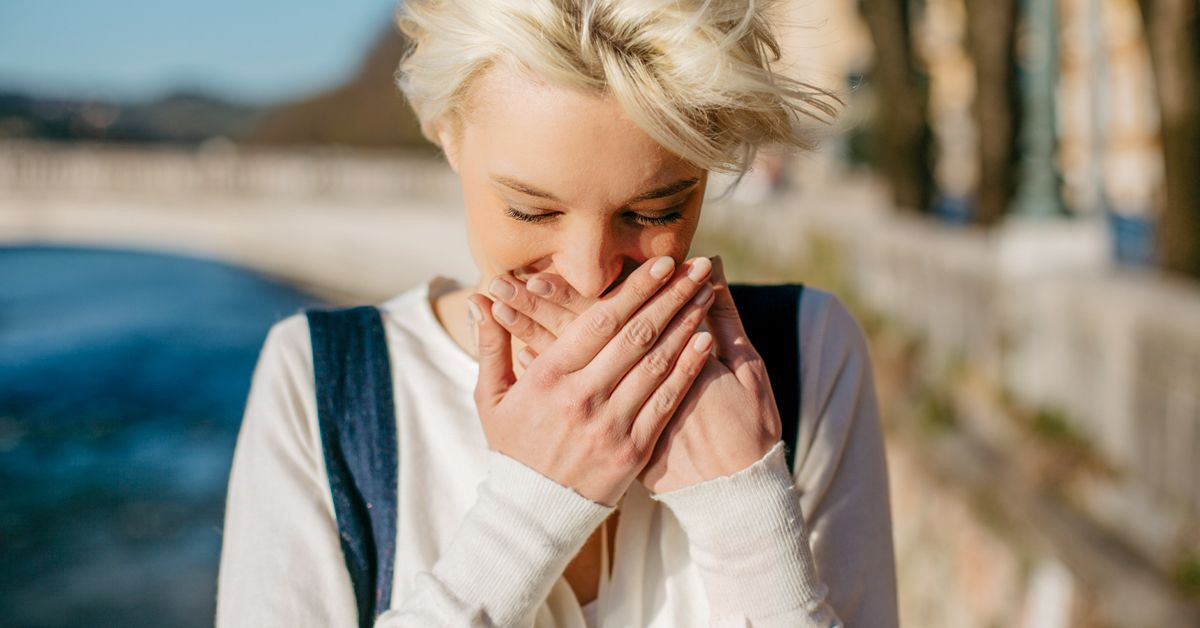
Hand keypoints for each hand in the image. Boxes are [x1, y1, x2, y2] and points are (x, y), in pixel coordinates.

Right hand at [487, 255, 781, 493]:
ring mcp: (610, 425)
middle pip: (635, 335)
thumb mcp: (490, 397)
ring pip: (656, 364)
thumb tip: (479, 296)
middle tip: (696, 266)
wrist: (532, 514)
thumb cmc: (511, 448)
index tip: (660, 263)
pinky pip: (666, 402)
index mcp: (547, 377)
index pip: (598, 321)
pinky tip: (706, 342)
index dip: (634, 289)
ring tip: (706, 293)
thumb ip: (491, 344)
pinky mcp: (633, 451)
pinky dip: (688, 369)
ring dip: (686, 324)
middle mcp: (582, 397)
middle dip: (670, 295)